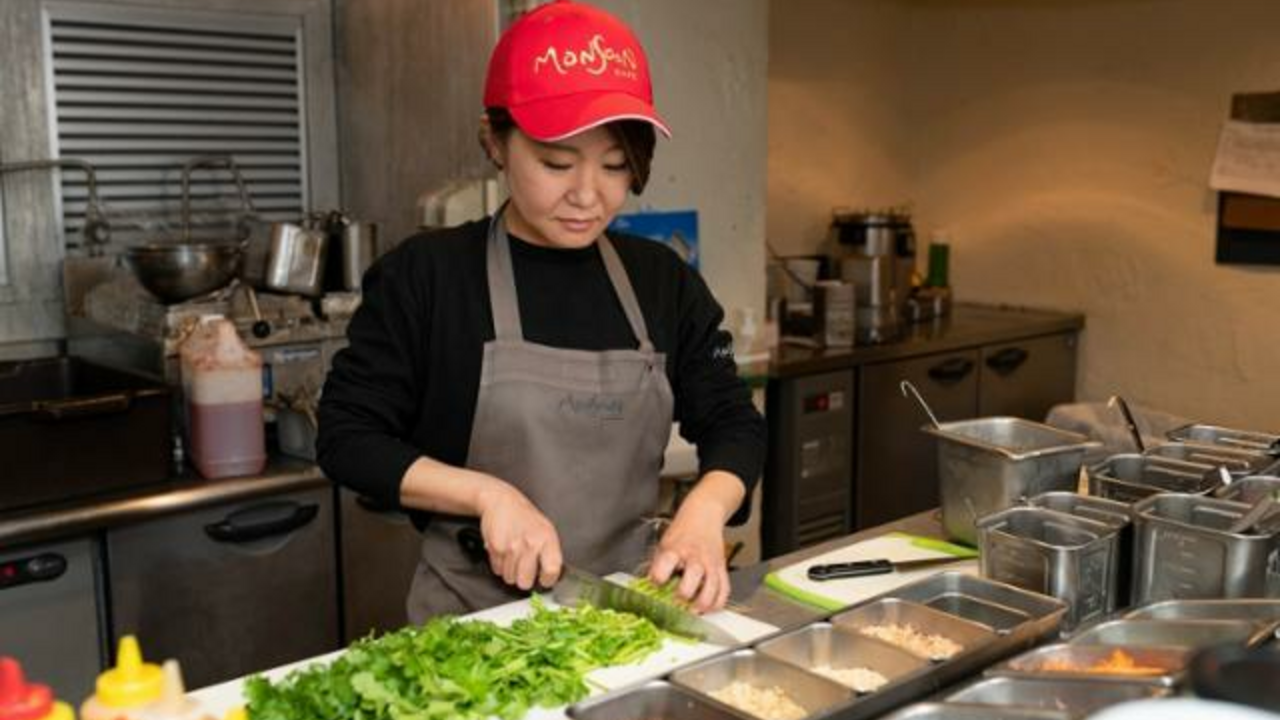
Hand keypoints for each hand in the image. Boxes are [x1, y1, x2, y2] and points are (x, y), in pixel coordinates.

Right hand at [476, 481, 563, 590]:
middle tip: (525, 570)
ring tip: (513, 555)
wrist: (501, 501)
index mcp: (547, 538)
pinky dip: (500, 565)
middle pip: (525, 582)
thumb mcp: (546, 529)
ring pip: (510, 579)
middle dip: (524, 579)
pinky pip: (497, 571)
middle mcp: (530, 543)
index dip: (548, 580)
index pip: (552, 570)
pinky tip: (504, 552)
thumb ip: (550, 552)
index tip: (545, 579)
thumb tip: (552, 575)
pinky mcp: (495, 548)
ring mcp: (511, 547)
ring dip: (511, 572)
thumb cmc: (525, 517)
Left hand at [648, 495, 730, 613]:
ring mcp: (711, 563)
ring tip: (692, 610)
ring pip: (712, 588)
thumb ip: (658, 566)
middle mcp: (695, 556)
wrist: (704, 516)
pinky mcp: (722, 569)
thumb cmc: (682, 532)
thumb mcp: (664, 544)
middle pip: (694, 576)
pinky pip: (724, 591)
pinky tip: (707, 608)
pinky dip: (717, 604)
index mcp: (676, 548)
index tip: (655, 584)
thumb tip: (648, 589)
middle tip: (676, 603)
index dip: (659, 576)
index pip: (666, 562)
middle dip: (684, 594)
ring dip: (702, 604)